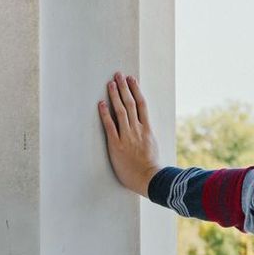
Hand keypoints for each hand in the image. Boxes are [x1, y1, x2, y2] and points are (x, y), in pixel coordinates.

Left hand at [99, 73, 159, 195]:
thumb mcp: (152, 147)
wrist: (150, 178)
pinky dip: (105, 114)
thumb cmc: (151, 167)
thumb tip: (143, 129)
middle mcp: (138, 129)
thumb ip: (147, 136)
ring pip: (121, 111)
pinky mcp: (117, 144)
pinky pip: (110, 126)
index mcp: (147, 130)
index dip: (136, 91)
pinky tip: (101, 103)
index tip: (132, 80)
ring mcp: (128, 136)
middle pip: (131, 103)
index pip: (142, 105)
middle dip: (124, 88)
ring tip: (110, 83)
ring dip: (115, 96)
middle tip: (118, 75)